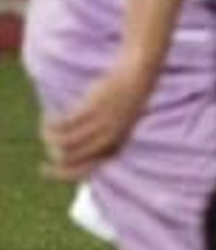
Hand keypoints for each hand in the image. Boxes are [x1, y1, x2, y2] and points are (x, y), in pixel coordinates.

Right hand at [40, 64, 154, 180]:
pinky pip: (62, 124)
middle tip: (46, 140)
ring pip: (63, 142)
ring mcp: (101, 125)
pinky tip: (48, 116)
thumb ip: (100, 139)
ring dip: (48, 136)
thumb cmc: (124, 101)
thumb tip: (72, 152)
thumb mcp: (116, 125)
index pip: (84, 171)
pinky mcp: (92, 109)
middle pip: (69, 158)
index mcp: (115, 148)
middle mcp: (109, 140)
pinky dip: (50, 123)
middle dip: (51, 153)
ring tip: (46, 125)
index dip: (61, 173)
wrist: (138, 76)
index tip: (44, 168)